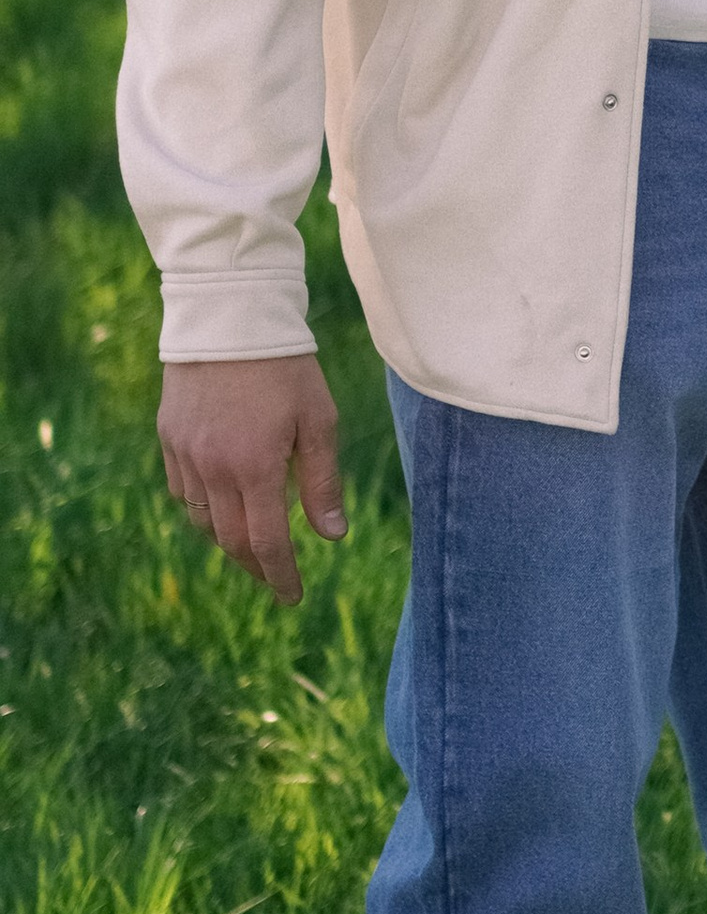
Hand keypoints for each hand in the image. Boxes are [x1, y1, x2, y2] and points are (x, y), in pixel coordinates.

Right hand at [158, 354, 345, 605]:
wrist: (229, 316)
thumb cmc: (286, 366)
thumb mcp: (318, 420)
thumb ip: (322, 481)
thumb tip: (331, 535)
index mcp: (255, 468)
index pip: (266, 543)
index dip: (281, 576)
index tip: (293, 596)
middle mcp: (213, 469)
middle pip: (230, 540)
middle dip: (256, 566)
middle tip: (276, 578)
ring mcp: (185, 455)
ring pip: (201, 520)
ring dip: (228, 539)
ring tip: (252, 543)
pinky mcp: (168, 438)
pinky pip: (181, 491)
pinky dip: (203, 508)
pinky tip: (223, 505)